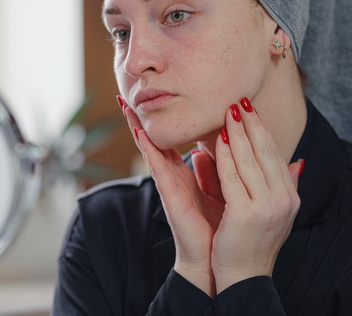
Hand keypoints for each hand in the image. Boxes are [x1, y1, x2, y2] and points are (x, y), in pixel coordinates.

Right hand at [119, 97, 223, 296]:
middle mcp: (175, 173)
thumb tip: (223, 142)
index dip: (164, 118)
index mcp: (187, 171)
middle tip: (126, 93)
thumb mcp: (227, 187)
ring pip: (150, 146)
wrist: (219, 258)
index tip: (154, 96)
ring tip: (123, 103)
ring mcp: (169, 182)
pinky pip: (157, 165)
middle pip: (155, 138)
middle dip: (139, 117)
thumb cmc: (222, 226)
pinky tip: (138, 131)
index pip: (174, 138)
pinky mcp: (169, 192)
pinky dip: (147, 147)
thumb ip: (223, 166)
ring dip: (134, 125)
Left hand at [210, 99, 301, 291]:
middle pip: (266, 153)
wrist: (244, 275)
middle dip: (252, 124)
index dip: (262, 130)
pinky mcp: (247, 214)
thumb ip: (284, 184)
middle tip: (240, 101)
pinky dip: (225, 157)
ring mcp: (267, 207)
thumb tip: (298, 162)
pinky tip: (219, 141)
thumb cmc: (252, 240)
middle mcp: (284, 200)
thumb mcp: (274, 211)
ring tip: (229, 112)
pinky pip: (233, 178)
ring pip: (250, 161)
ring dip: (238, 134)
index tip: (250, 109)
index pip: (275, 154)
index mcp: (290, 196)